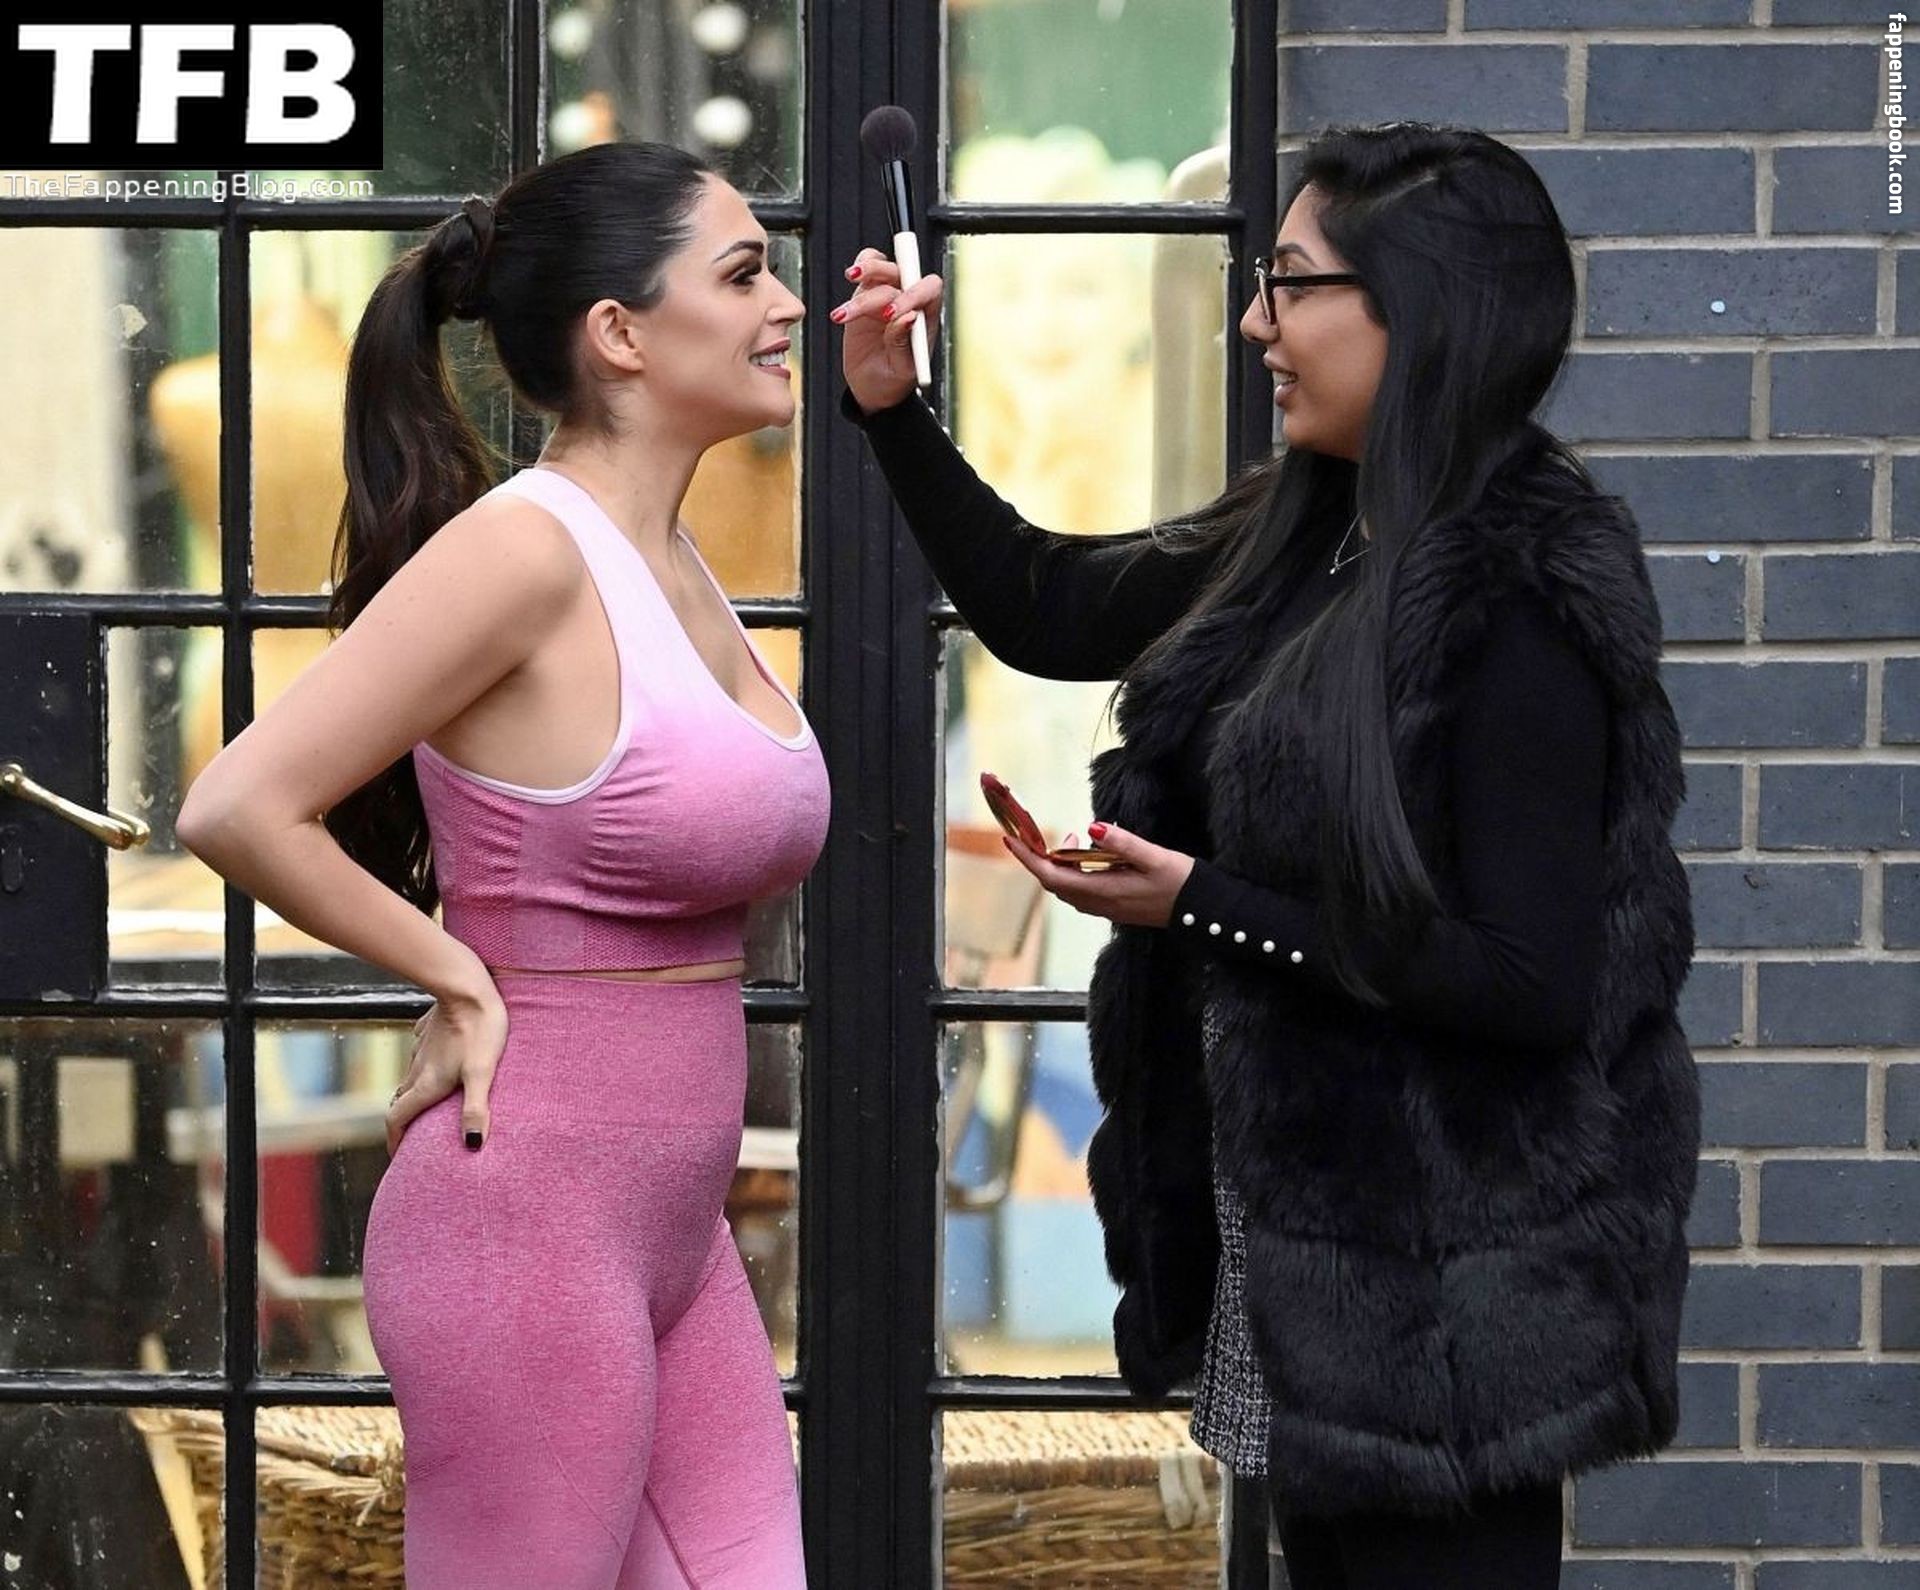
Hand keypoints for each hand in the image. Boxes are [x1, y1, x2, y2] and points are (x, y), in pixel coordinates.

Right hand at [386, 974, 507, 1154]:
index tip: (399, 1156)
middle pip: (401, 1101)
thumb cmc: (479, 1030)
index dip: (394, 1140)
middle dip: (404, 1121)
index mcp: (426, 1083)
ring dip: (414, 1095)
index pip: (397, 1118)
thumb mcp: (481, 1072)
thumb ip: (476, 1108)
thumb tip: (474, 1144)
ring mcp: (421, 1048)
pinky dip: (424, 1068)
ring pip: (410, 1078)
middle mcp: (417, 1068)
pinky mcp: (429, 1030)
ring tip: (430, 1106)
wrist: (467, 986)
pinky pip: (421, 1055)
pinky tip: (439, 1065)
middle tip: (414, 1137)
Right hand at [832, 247, 944, 415]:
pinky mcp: (867, 294)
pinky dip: (859, 267)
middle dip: (886, 281)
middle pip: (904, 272)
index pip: (929, 290)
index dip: (913, 295)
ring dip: (866, 276)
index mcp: (926, 317)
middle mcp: (909, 301)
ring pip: (882, 268)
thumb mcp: (901, 370)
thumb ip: (902, 343)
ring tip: (846, 311)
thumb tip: (906, 317)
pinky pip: (866, 270)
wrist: (872, 386)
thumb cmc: (894, 379)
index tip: (893, 313)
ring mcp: (887, 295)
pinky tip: (851, 276)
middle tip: (866, 301)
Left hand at [1000, 820, 1195, 928]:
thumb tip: (1092, 827)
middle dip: (1041, 860)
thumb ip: (1122, 842)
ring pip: (1068, 889)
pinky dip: (1075, 873)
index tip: (1012, 840)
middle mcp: (1100, 904)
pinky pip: (1083, 891)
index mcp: (1104, 892)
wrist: (1202, 912)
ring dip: (1060, 866)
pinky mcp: (1115, 908)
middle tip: (1042, 835)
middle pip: (1055, 884)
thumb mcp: (1154, 856)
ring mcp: (1107, 909)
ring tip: (1074, 840)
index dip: (1029, 859)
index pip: (1052, 877)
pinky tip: (1091, 856)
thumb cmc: (1182, 882)